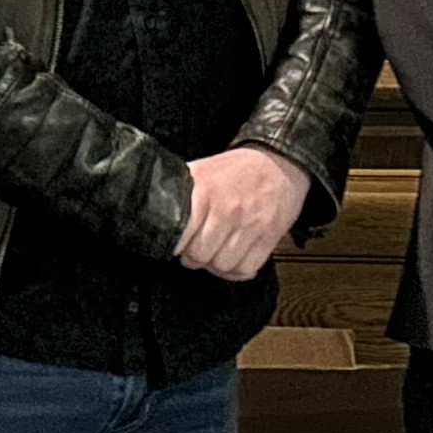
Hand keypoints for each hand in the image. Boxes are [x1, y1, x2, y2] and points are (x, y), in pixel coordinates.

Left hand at [174, 147, 309, 281]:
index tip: (178, 244)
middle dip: (195, 257)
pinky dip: (238, 270)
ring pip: (222, 266)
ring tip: (216, 253)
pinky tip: (235, 259)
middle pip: (200, 256)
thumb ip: (180, 188)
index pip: (180, 235)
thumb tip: (153, 205)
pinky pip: (246, 269)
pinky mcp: (269, 237)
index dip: (176, 245)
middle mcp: (226, 211)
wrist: (279, 161)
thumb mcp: (203, 170)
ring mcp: (249, 226)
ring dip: (216, 264)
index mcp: (205, 193)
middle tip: (196, 250)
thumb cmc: (237, 169)